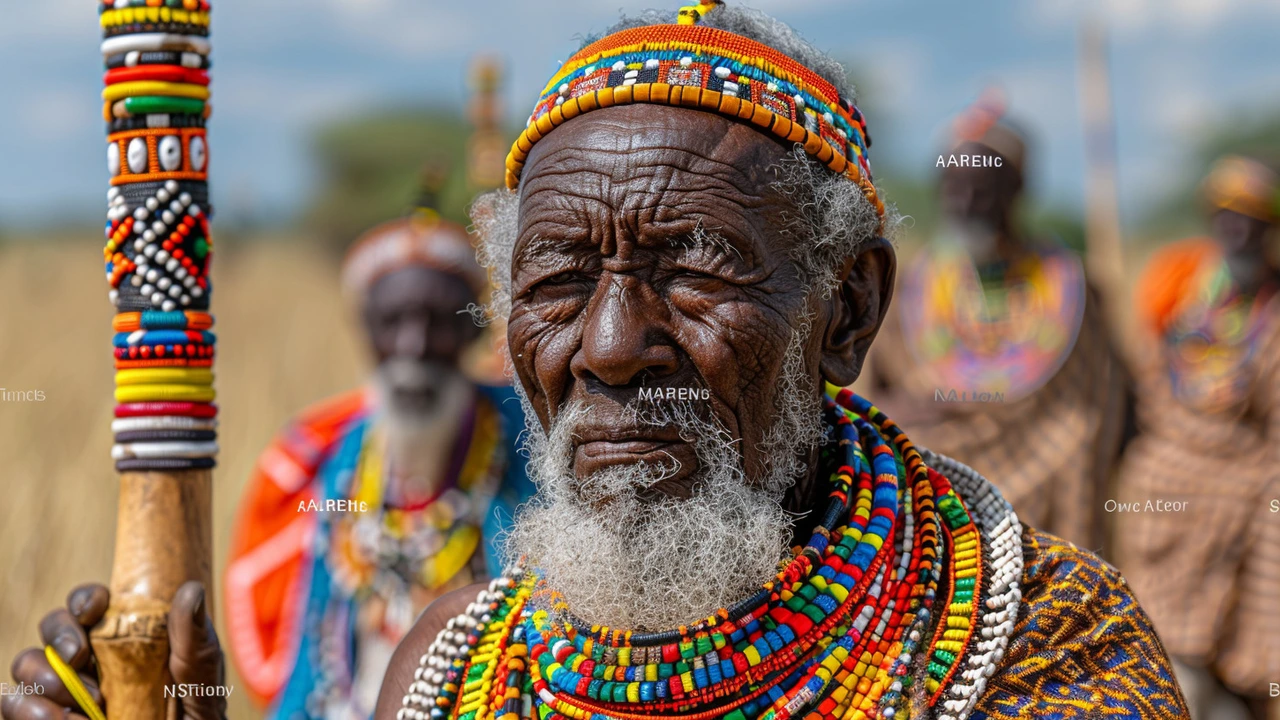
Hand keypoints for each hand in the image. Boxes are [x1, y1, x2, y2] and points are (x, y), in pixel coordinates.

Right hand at [1, 582, 225, 719]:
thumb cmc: (193, 711)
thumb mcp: (200, 676)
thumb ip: (194, 638)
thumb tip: (190, 590)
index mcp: (121, 635)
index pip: (90, 603)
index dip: (85, 598)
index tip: (93, 609)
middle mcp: (86, 658)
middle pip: (52, 627)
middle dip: (59, 634)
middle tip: (79, 656)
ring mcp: (62, 690)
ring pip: (26, 665)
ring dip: (45, 678)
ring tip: (81, 705)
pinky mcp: (49, 718)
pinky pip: (14, 706)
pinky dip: (31, 712)